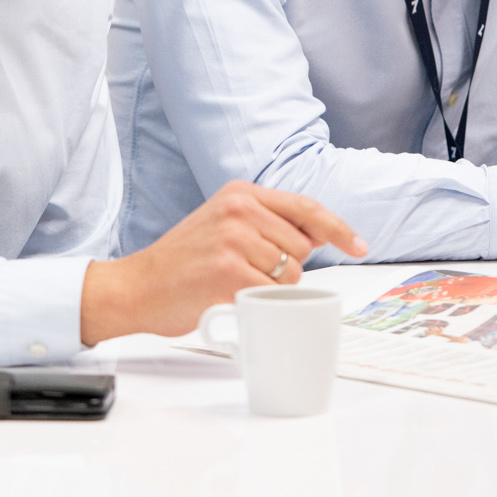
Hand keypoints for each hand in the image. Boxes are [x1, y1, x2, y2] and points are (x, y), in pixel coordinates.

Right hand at [79, 181, 366, 344]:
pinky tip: (229, 296)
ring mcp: (234, 239)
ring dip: (271, 288)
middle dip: (285, 268)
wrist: (137, 285)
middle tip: (245, 272)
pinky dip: (258, 303)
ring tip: (232, 283)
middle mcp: (239, 209)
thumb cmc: (182, 262)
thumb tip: (321, 233)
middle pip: (301, 247)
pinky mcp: (228, 271)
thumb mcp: (223, 223)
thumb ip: (267, 223)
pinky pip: (271, 294)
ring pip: (290, 274)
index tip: (360, 245)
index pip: (305, 207)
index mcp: (240, 192)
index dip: (338, 228)